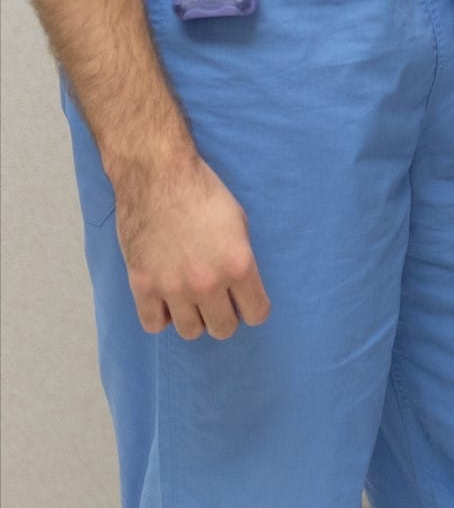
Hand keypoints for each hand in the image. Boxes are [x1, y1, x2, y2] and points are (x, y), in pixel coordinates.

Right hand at [114, 152, 270, 339]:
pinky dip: (161, 316)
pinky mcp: (142, 285)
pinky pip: (154, 324)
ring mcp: (172, 287)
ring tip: (192, 301)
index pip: (257, 313)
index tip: (247, 301)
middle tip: (219, 301)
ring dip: (194, 318)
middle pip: (224, 328)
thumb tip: (241, 284)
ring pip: (190, 331)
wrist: (158, 176)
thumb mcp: (239, 222)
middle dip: (225, 316)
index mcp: (238, 265)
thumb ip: (241, 258)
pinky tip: (166, 300)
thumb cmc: (203, 192)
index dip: (254, 308)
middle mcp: (207, 283)